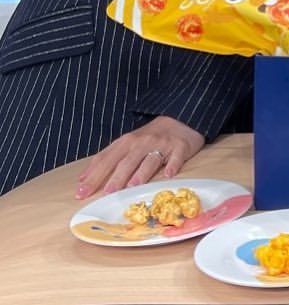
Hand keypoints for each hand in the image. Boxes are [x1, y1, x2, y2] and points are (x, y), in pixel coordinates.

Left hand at [75, 117, 204, 198]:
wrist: (179, 120)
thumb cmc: (148, 139)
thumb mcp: (126, 144)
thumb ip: (107, 159)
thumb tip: (82, 179)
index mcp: (126, 142)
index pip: (107, 159)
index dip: (93, 175)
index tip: (81, 193)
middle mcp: (142, 142)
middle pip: (127, 161)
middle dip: (116, 177)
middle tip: (107, 193)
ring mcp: (162, 144)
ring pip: (150, 159)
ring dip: (142, 172)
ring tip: (133, 185)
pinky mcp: (180, 147)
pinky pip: (176, 156)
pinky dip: (173, 165)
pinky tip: (169, 174)